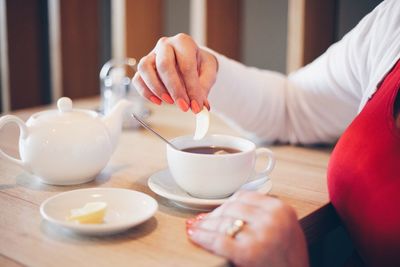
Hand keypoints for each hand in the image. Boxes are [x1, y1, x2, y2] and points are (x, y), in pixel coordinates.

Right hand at [132, 33, 217, 112]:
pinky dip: (145, 92)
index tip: (196, 105)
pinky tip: (158, 101)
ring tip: (170, 102)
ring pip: (145, 68)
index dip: (192, 88)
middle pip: (164, 64)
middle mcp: (165, 46)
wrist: (191, 59)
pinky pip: (138, 79)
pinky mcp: (144, 67)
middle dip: (174, 89)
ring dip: (157, 89)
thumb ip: (204, 88)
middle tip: (183, 106)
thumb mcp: (208, 73)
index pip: (186, 65)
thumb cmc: (199, 64)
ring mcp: (152, 55)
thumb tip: (201, 106)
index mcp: (184, 42)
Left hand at [186, 191, 308, 266]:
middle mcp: (271, 218)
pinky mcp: (248, 252)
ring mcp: (260, 235)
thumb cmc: (289, 259)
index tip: (218, 209)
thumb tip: (228, 208)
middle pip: (232, 207)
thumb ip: (262, 213)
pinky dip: (203, 236)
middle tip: (202, 220)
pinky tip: (195, 235)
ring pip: (223, 222)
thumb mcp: (284, 228)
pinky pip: (218, 240)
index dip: (226, 203)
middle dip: (214, 215)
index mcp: (281, 209)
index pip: (244, 196)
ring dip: (206, 225)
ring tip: (196, 227)